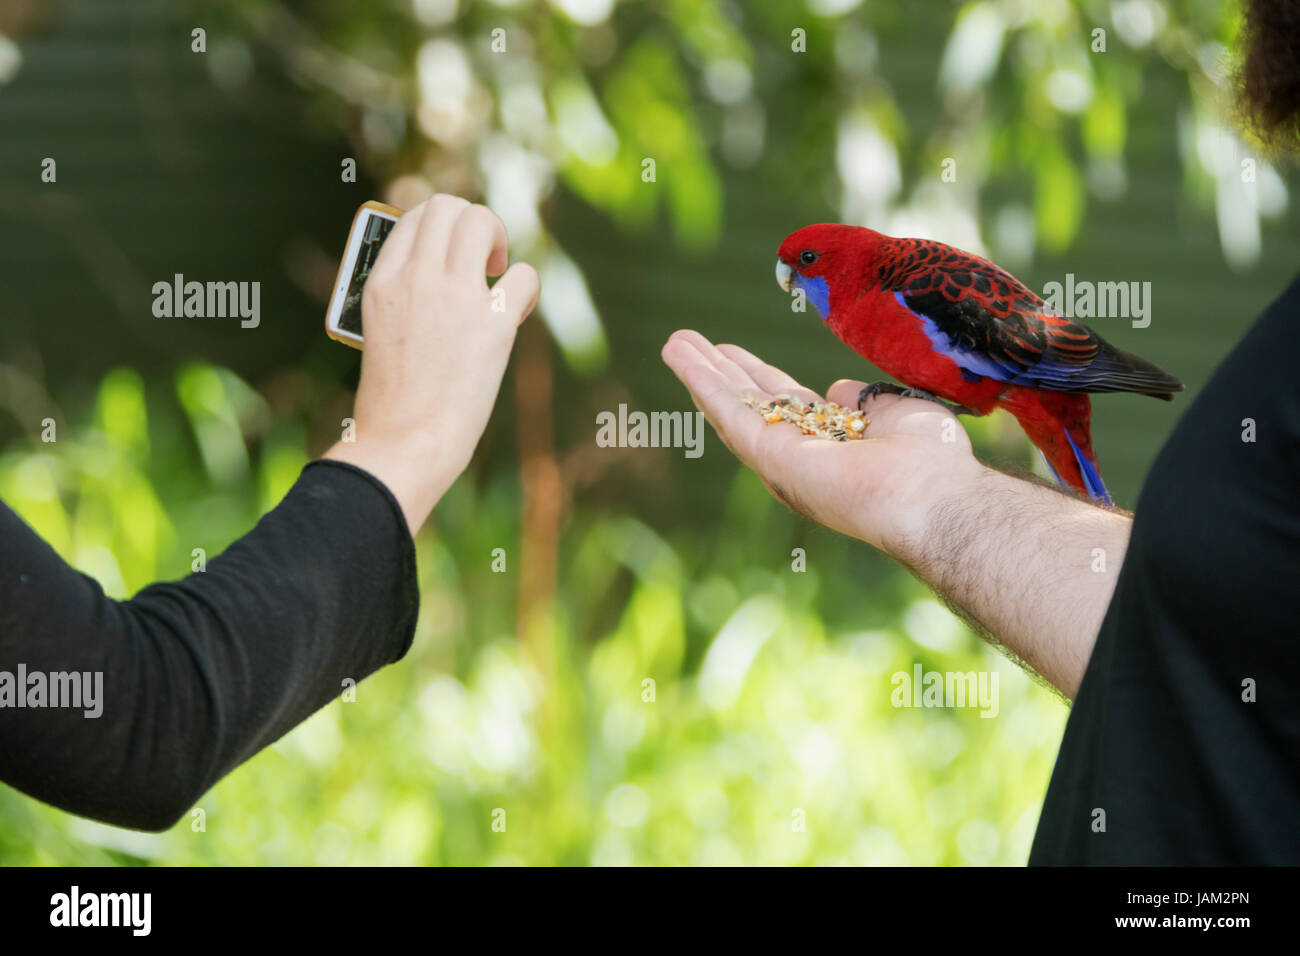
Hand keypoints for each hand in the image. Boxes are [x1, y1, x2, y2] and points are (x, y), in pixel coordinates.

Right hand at [325, 194, 540, 532]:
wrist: (404, 441)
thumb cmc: (393, 399)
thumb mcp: (380, 332)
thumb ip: (405, 295)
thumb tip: (441, 271)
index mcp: (382, 281)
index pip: (414, 216)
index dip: (442, 226)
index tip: (453, 253)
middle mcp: (416, 278)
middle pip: (448, 207)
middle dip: (473, 223)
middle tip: (481, 262)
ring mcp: (454, 297)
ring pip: (481, 221)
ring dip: (497, 240)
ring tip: (496, 275)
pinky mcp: (491, 323)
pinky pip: (525, 276)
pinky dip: (526, 288)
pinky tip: (515, 312)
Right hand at [660, 330, 985, 559]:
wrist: (934, 494)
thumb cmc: (931, 459)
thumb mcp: (896, 411)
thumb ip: (863, 401)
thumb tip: (839, 389)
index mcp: (829, 443)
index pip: (783, 402)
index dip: (755, 374)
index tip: (730, 351)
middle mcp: (799, 454)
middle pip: (747, 402)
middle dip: (717, 371)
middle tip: (686, 341)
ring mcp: (781, 458)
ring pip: (730, 406)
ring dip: (699, 373)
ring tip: (672, 341)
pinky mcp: (770, 456)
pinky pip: (729, 412)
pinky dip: (702, 382)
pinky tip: (682, 357)